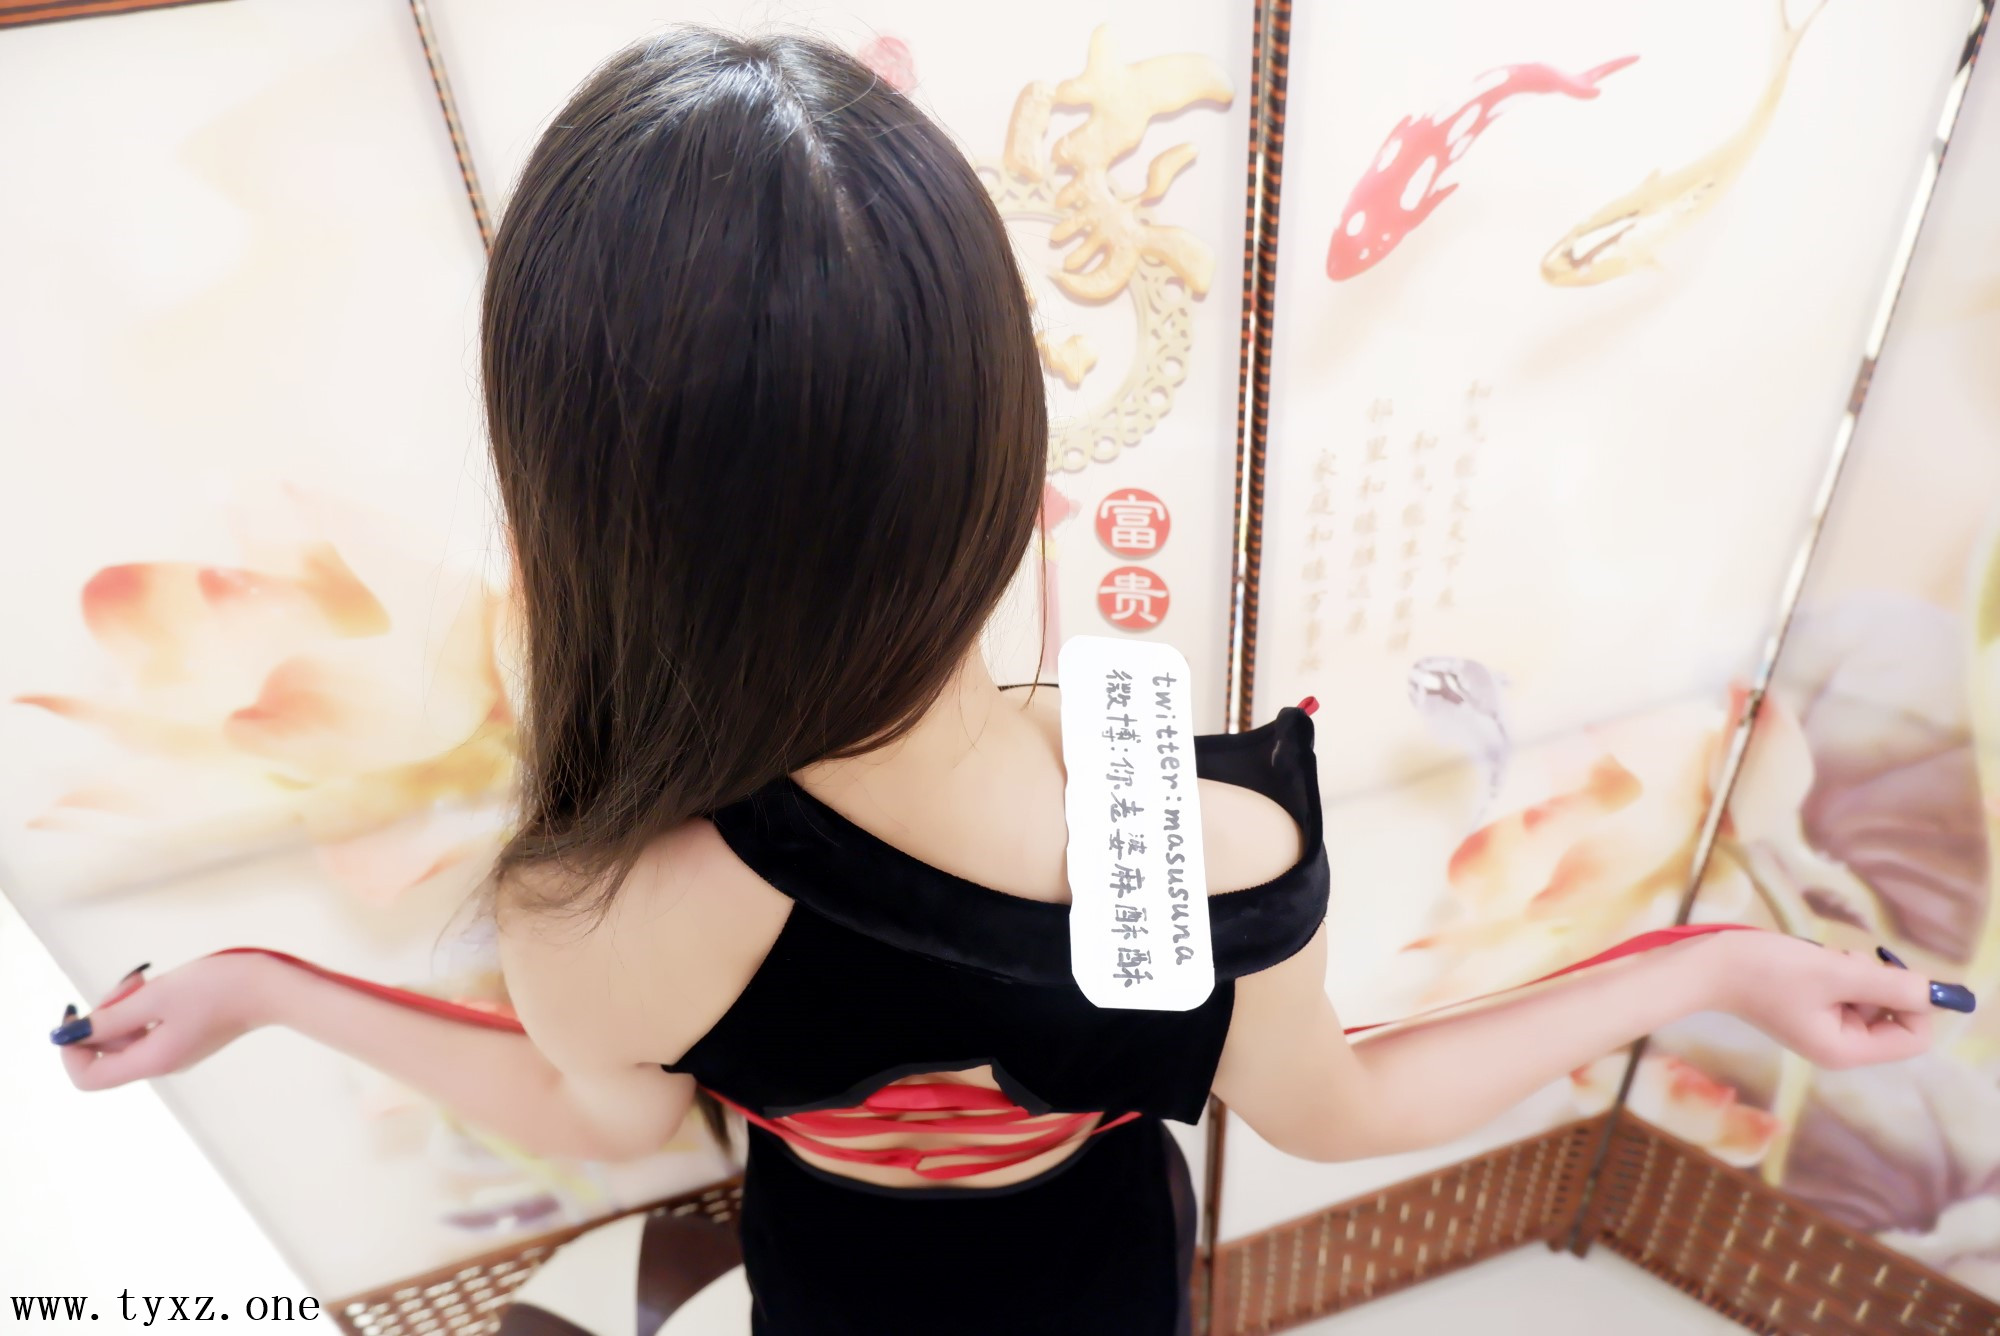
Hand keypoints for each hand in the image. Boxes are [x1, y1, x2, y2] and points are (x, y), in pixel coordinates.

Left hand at [52, 954, 281, 1090]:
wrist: (272, 987)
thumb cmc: (218, 988)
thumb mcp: (157, 996)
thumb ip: (109, 1017)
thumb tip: (66, 1036)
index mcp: (152, 1060)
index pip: (88, 1076)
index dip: (72, 1048)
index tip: (76, 1014)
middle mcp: (161, 1064)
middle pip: (107, 1053)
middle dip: (102, 1017)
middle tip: (128, 983)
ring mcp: (175, 1052)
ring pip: (126, 1039)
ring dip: (123, 1008)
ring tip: (144, 978)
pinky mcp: (187, 1037)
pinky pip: (148, 1030)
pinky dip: (143, 1009)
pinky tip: (159, 986)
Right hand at [1709, 932, 1941, 1069]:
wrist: (1709, 965)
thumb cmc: (1767, 972)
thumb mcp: (1835, 973)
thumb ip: (1892, 985)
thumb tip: (1940, 993)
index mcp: (1846, 1050)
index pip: (1914, 1036)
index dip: (1916, 1003)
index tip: (1895, 969)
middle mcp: (1840, 1046)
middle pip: (1894, 1016)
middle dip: (1879, 983)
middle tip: (1845, 963)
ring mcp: (1825, 1027)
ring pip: (1872, 999)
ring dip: (1858, 973)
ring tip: (1823, 960)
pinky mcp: (1812, 1009)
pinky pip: (1849, 992)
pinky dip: (1841, 972)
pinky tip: (1814, 961)